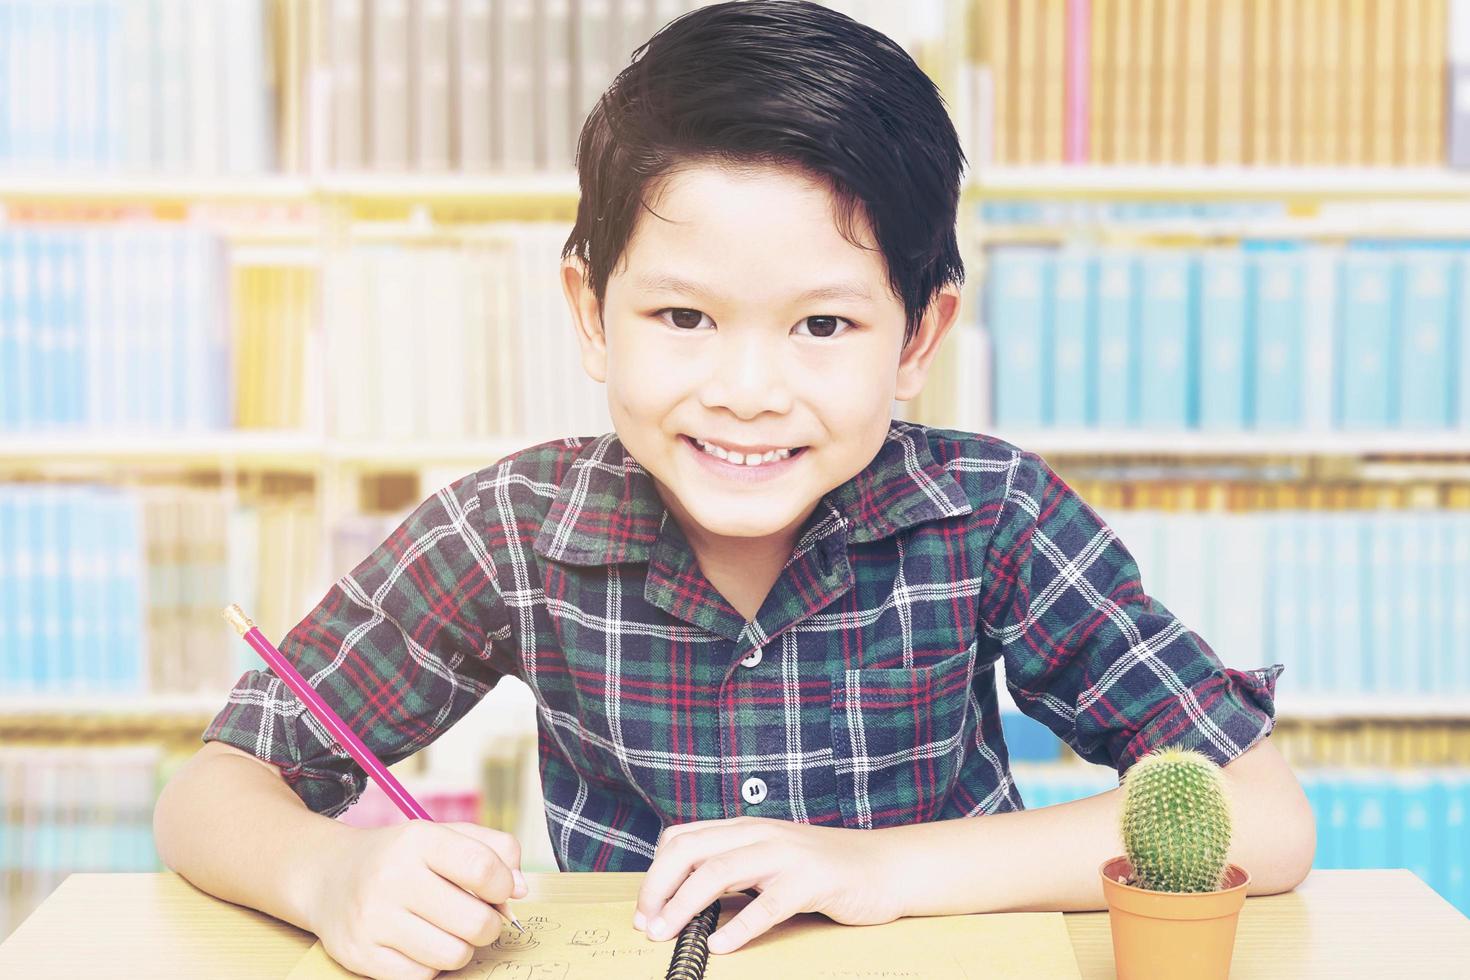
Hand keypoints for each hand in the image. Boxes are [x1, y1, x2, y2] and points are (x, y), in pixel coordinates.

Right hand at [304, 821, 527, 979]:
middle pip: (476, 922)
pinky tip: (421, 944)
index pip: (484, 868)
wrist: (328, 875)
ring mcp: (372, 919)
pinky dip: (431, 965)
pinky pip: (422, 977)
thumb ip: (495, 850)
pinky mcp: (359, 955)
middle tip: (478, 917)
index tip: (499, 889)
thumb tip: (522, 889)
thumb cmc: (402, 857)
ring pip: (453, 955)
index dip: (504, 885)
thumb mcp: (445, 835)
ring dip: (462, 948)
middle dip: (489, 925)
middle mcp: (392, 877)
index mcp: (418, 840)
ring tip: (449, 931)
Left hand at [633, 816, 905, 953]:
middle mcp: (760, 834)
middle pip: (690, 851)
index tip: (644, 909)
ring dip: (685, 905)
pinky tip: (721, 947)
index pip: (682, 838)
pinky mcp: (811, 880)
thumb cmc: (823, 869)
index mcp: (745, 829)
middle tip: (647, 924)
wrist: (885, 867)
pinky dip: (739, 928)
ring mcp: (785, 855)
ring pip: (719, 871)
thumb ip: (733, 869)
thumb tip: (684, 899)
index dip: (655, 873)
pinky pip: (767, 905)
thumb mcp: (769, 859)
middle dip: (659, 887)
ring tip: (667, 933)